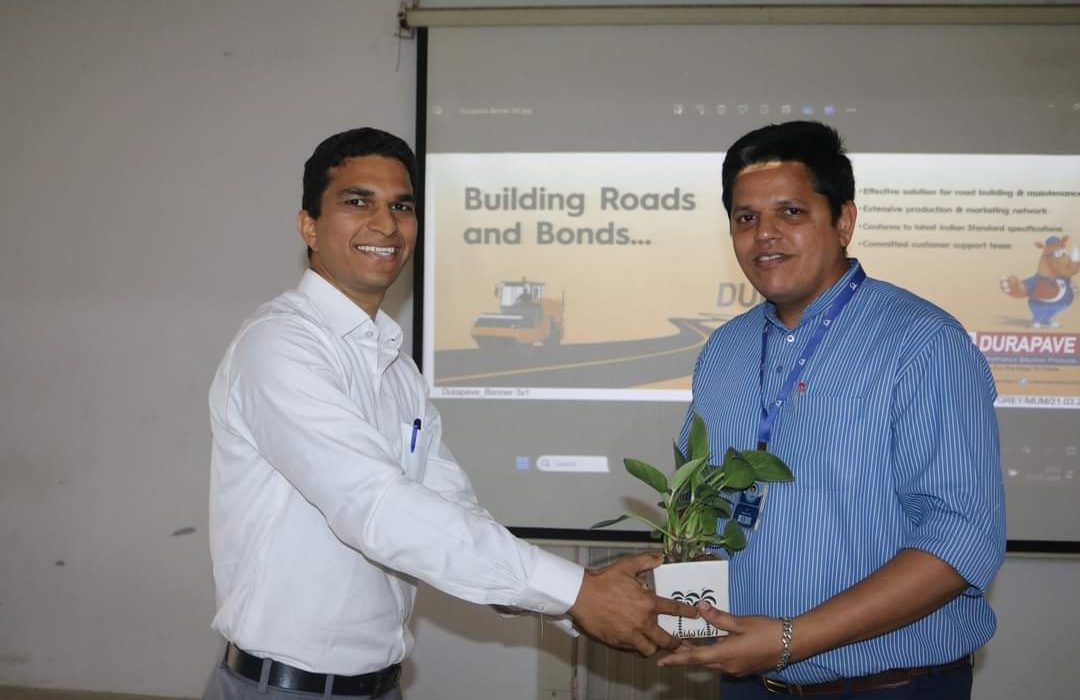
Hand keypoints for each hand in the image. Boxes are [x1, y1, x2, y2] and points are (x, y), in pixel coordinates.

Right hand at [567, 552, 697, 656]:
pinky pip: (632, 649)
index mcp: (647, 603)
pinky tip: (636, 642)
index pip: (674, 610)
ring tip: (656, 644)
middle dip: (676, 643)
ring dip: (654, 647)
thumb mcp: (626, 566)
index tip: (695, 615)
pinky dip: (637, 647)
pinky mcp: (618, 642)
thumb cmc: (603, 581)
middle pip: (666, 640)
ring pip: (650, 649)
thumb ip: (645, 561)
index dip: (687, 613)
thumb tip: (660, 558)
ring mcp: (630, 635)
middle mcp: (642, 622)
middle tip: (680, 643)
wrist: (581, 596)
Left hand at [657, 602, 783, 674]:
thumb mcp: (741, 622)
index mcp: (725, 654)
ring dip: (698, 654)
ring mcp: (736, 668)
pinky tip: (711, 643)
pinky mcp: (743, 667)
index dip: (676, 659)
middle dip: (684, 655)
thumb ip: (719, 617)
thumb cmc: (767, 630)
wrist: (792, 643)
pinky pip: (722, 663)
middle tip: (670, 645)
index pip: (694, 658)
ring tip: (686, 642)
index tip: (661, 661)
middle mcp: (728, 666)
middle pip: (700, 661)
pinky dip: (712, 655)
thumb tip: (700, 607)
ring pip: (711, 663)